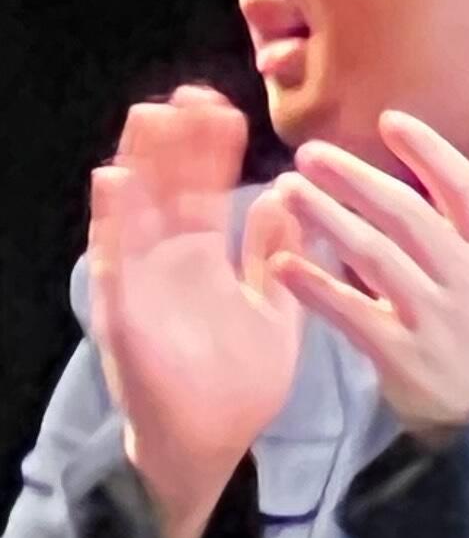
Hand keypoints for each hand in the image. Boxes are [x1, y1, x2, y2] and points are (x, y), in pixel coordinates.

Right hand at [85, 85, 303, 537]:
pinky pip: (116, 263)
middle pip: (168, 191)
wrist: (210, 444)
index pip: (206, 193)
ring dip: (139, 165)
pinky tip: (114, 183)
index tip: (224, 106)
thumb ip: (276, 258)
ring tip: (149, 116)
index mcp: (204, 262)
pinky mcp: (126, 314)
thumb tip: (286, 198)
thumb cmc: (239, 384)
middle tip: (188, 93)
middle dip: (175, 144)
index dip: (211, 151)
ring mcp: (143, 285)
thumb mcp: (273, 313)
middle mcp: (169, 265)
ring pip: (137, 213)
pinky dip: (113, 224)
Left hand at [273, 113, 468, 434]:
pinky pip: (351, 313)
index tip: (389, 121)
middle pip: (409, 216)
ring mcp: (439, 322)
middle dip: (355, 178)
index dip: (431, 152)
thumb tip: (418, 154)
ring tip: (288, 191)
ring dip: (326, 218)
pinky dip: (315, 286)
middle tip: (310, 154)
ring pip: (374, 257)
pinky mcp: (404, 358)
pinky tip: (282, 264)